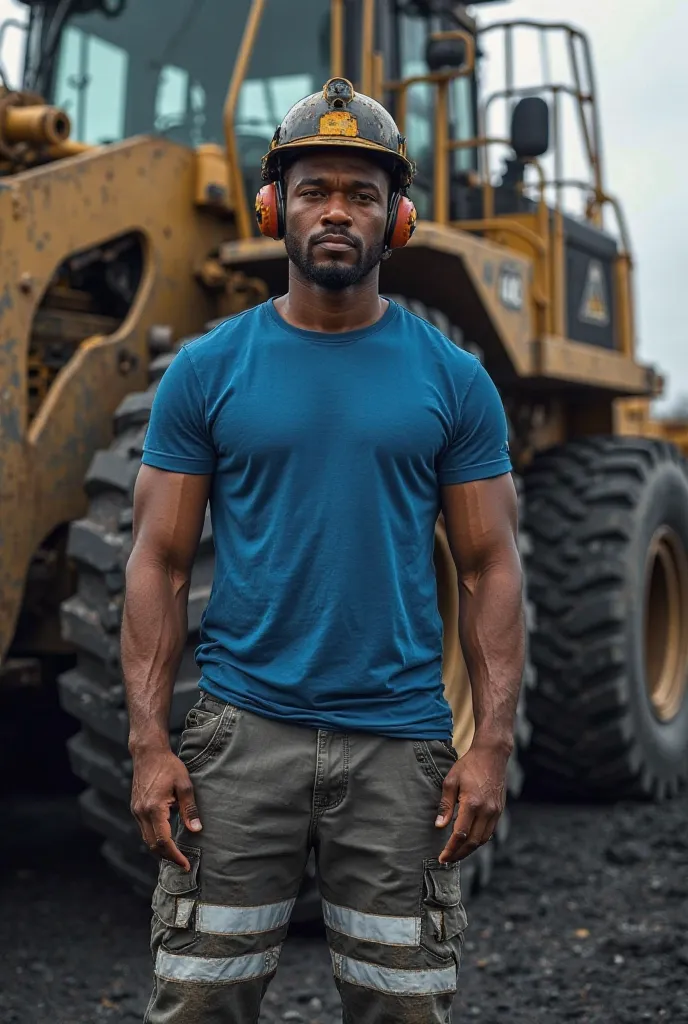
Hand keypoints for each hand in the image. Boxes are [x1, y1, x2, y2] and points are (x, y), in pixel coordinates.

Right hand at [130, 746, 201, 870]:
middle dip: (168, 857)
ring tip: (176, 855)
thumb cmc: (169, 766)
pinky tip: (166, 840)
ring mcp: (136, 811)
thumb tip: (196, 830)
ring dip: (160, 850)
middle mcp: (141, 813)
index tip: (186, 865)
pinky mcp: (135, 808)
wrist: (148, 753)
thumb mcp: (184, 785)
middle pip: (152, 845)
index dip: (175, 856)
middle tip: (183, 864)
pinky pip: (144, 830)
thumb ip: (190, 809)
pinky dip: (155, 839)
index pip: (163, 841)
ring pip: (146, 839)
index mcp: (154, 808)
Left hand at [434, 740, 509, 863]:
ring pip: (483, 840)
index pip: (460, 834)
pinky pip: (489, 832)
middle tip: (447, 860)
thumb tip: (439, 826)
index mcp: (472, 804)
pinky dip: (479, 840)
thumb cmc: (468, 765)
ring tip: (456, 853)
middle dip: (459, 854)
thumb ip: (445, 805)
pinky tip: (469, 841)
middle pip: (473, 842)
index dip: (450, 849)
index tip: (441, 858)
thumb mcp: (451, 781)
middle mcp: (486, 811)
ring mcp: (495, 812)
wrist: (492, 755)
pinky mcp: (499, 810)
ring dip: (469, 849)